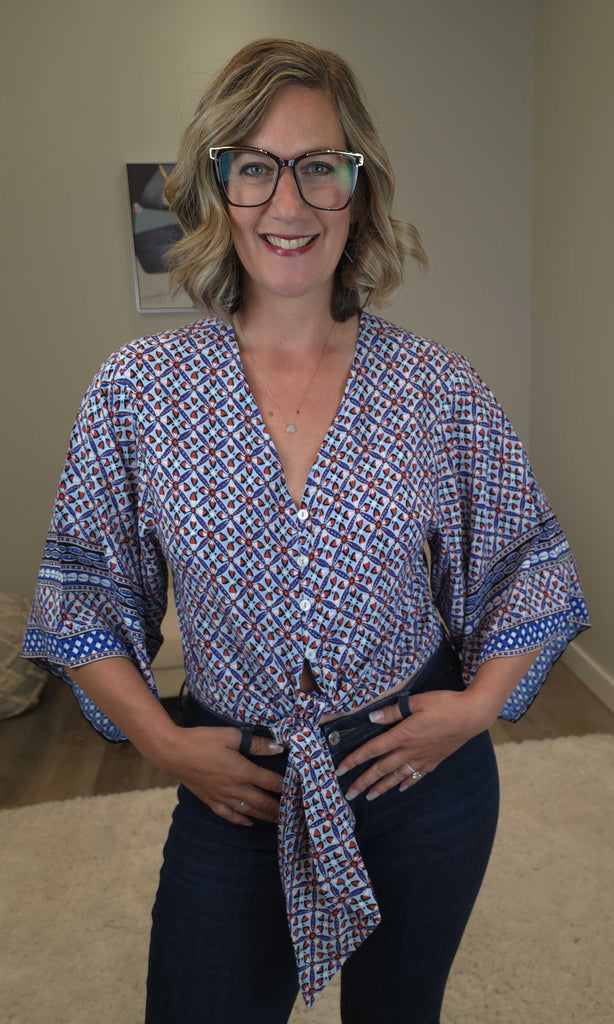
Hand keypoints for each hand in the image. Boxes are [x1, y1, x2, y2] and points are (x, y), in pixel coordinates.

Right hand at [161, 724, 284, 826]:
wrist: (174, 752)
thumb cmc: (203, 740)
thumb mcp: (231, 736)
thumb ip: (256, 743)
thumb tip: (278, 747)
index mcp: (243, 771)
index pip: (270, 781)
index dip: (285, 787)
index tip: (298, 791)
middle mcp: (235, 788)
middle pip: (263, 802)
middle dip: (279, 808)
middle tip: (293, 814)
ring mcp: (222, 797)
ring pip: (249, 811)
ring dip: (265, 817)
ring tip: (278, 822)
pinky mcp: (210, 800)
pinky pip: (229, 815)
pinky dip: (241, 821)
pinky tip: (249, 823)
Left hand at [336, 689, 490, 801]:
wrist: (473, 716)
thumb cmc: (445, 704)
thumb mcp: (417, 702)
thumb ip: (393, 712)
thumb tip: (372, 717)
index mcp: (403, 735)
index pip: (373, 750)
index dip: (355, 759)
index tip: (340, 770)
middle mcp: (410, 750)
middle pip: (382, 768)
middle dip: (364, 782)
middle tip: (348, 794)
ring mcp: (423, 758)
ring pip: (397, 776)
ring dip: (382, 787)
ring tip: (369, 797)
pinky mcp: (435, 760)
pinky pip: (417, 775)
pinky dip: (407, 783)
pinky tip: (400, 789)